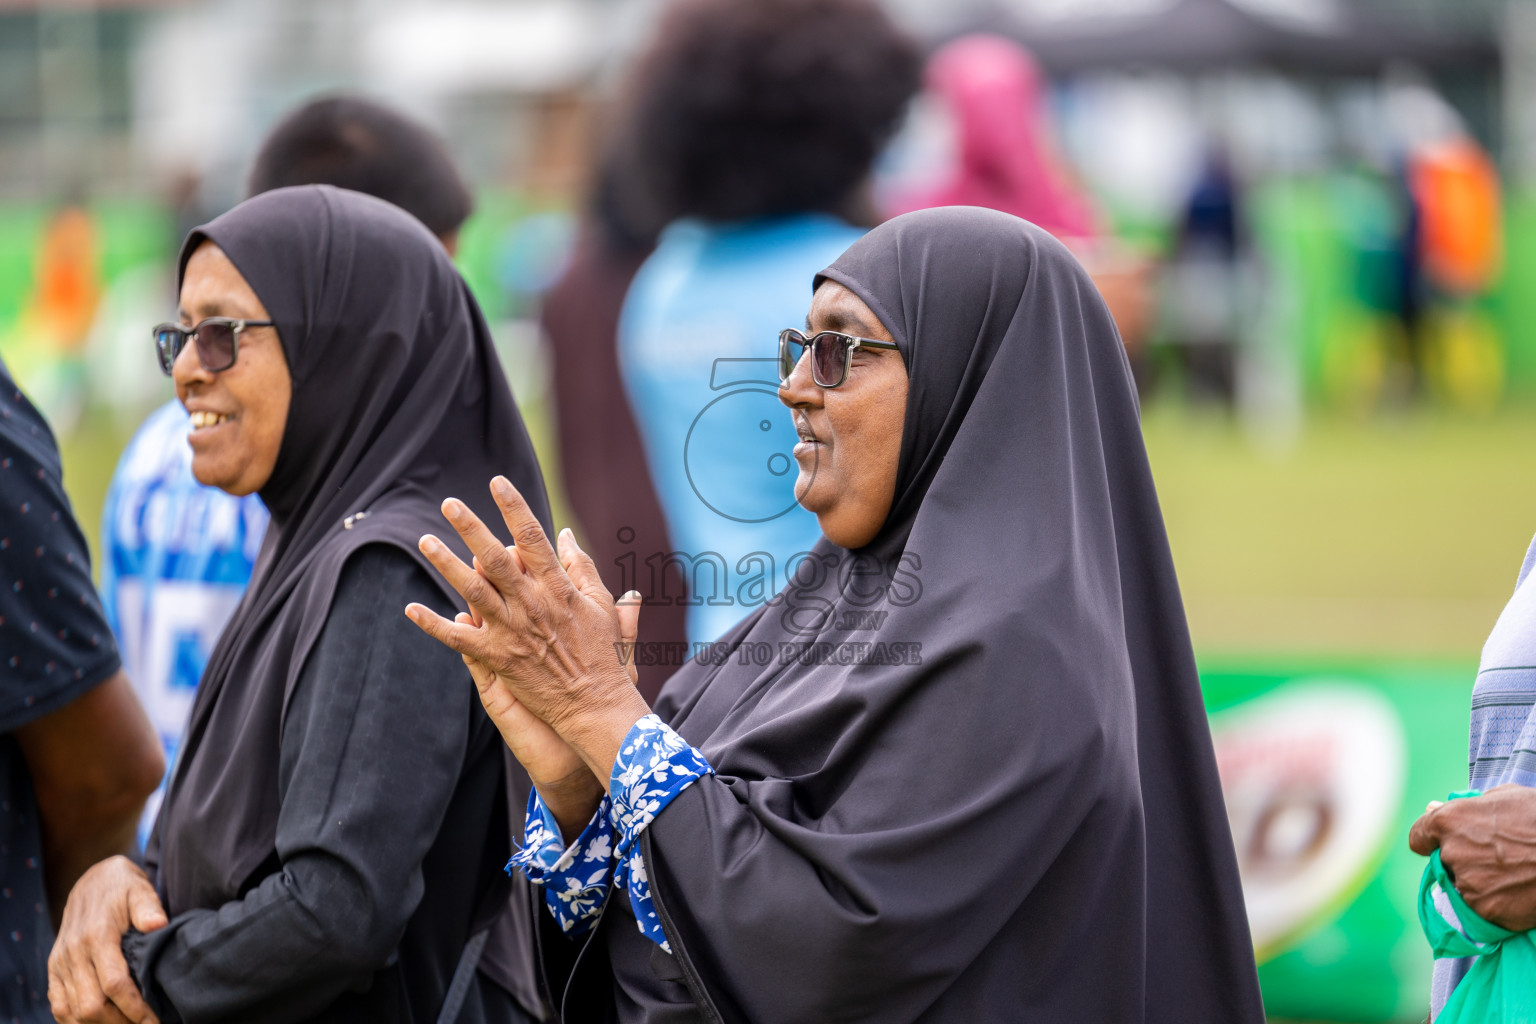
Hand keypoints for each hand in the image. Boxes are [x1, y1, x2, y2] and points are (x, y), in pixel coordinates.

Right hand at [48, 855, 165, 1023]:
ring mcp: (60, 963)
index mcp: (97, 936)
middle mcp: (74, 953)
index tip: (153, 1020)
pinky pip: (59, 1006)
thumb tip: (158, 925)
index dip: (134, 1007)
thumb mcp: (139, 889)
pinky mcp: (54, 969)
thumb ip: (148, 907)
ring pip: (74, 1011)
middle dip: (119, 1022)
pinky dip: (75, 1021)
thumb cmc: (122, 887)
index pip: (114, 984)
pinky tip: (100, 1023)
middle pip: (91, 1006)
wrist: (93, 881)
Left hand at [405, 476, 651, 786]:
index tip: (497, 483)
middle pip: (496, 558)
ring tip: (425, 540)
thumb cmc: (604, 653)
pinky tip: (410, 608)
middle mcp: (533, 606)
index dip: (514, 508)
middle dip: (471, 528)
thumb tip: (566, 534)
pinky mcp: (498, 659)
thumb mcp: (600, 604)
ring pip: (473, 591)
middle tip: (449, 503)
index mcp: (559, 589)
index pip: (533, 538)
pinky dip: (433, 624)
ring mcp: (513, 632)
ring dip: (447, 565)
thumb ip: (582, 567)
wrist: (594, 704)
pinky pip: (459, 638)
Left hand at [1410, 785, 1535, 930]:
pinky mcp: (1487, 912)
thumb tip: (1432, 807)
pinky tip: (1521, 891)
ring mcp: (1468, 885)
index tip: (1438, 843)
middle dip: (1464, 860)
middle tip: (1498, 858)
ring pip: (1466, 887)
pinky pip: (1485, 909)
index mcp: (1448, 822)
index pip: (1419, 837)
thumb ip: (1465, 806)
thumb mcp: (1504, 798)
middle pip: (1446, 863)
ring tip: (1516, 873)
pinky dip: (1499, 903)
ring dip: (1483, 883)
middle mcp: (1451, 854)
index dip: (1429, 840)